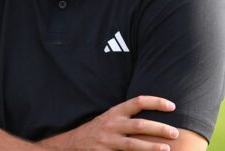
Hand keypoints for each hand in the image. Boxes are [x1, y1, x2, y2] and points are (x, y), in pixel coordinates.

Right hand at [41, 96, 178, 150]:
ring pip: (132, 144)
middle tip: (175, 133)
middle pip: (138, 125)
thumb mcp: (110, 118)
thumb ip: (128, 116)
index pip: (137, 102)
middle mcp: (112, 125)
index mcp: (115, 113)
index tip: (172, 106)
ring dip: (151, 147)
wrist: (73, 143)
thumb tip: (156, 115)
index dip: (155, 102)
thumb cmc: (98, 130)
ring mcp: (108, 140)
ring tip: (167, 149)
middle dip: (158, 128)